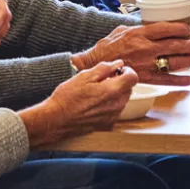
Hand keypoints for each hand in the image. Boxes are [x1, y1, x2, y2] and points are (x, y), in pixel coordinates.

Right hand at [20, 60, 137, 146]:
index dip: (127, 71)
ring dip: (114, 93)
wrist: (56, 120)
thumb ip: (104, 68)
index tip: (117, 70)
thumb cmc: (67, 98)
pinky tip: (94, 103)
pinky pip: (115, 110)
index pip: (133, 78)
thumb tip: (117, 64)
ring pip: (122, 100)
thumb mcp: (83, 76)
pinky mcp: (106, 124)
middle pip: (129, 89)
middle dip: (120, 82)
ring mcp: (112, 116)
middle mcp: (116, 105)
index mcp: (112, 91)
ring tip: (96, 91)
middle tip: (103, 79)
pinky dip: (109, 104)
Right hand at [74, 23, 189, 85]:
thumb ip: (139, 28)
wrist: (94, 65)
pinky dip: (181, 81)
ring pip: (175, 62)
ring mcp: (146, 64)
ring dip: (188, 60)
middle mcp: (145, 48)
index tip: (187, 29)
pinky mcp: (145, 78)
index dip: (182, 28)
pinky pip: (167, 80)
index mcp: (140, 33)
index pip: (167, 28)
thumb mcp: (123, 30)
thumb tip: (153, 25)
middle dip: (189, 45)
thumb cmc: (108, 47)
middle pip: (176, 45)